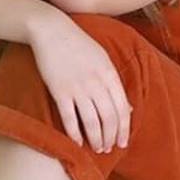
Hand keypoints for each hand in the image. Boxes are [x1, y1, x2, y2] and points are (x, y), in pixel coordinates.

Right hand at [27, 13, 131, 152]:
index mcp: (109, 74)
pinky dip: (74, 133)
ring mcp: (77, 87)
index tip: (123, 142)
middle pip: (108, 118)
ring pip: (91, 121)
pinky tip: (77, 142)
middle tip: (109, 149)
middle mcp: (96, 83)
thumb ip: (114, 83)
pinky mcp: (59, 91)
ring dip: (96, 139)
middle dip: (110, 137)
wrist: (52, 30)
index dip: (123, 129)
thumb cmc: (78, 44)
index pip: (121, 108)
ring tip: (96, 148)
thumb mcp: (103, 59)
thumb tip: (127, 108)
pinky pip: (69, 118)